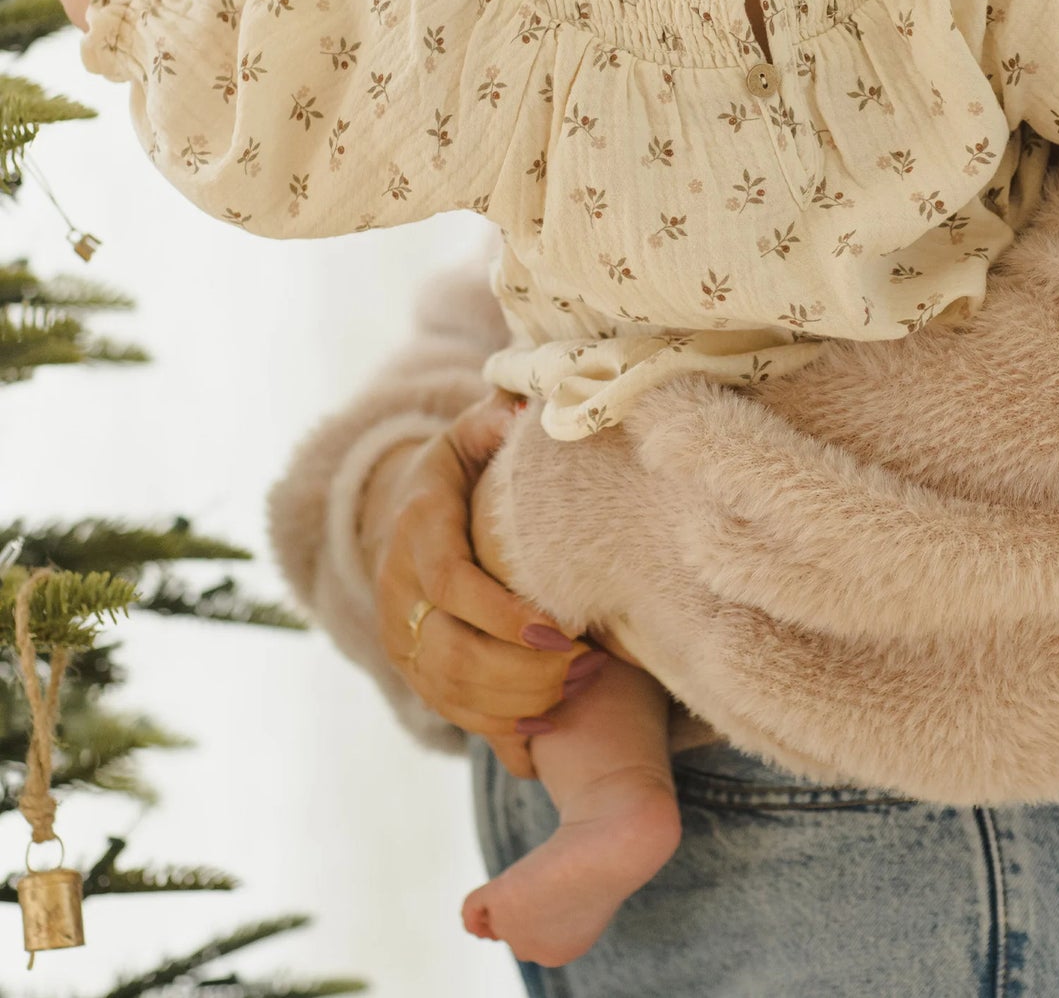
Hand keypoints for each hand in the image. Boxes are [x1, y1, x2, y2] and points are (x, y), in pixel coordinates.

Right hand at [361, 397, 603, 779]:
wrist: (408, 512)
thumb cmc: (463, 468)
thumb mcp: (474, 433)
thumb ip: (498, 419)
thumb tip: (524, 402)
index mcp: (418, 527)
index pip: (451, 583)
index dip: (504, 615)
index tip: (562, 630)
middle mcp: (399, 588)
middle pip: (452, 650)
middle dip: (523, 668)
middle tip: (588, 666)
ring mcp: (402, 634)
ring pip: (450, 690)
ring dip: (519, 700)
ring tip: (581, 688)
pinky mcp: (414, 668)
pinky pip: (451, 712)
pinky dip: (499, 728)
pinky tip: (549, 726)